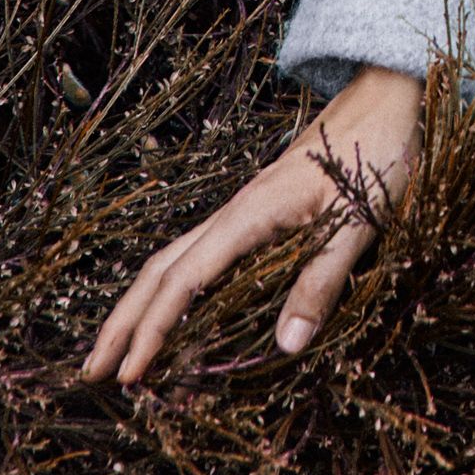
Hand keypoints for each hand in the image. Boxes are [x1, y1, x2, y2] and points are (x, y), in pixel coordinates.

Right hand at [80, 65, 423, 384]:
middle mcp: (231, 214)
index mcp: (249, 216)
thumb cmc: (374, 155)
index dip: (154, 331)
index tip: (131, 374)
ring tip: (118, 354)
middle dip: (122, 323)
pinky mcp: (251, 215)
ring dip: (139, 308)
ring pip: (170, 262)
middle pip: (157, 271)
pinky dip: (172, 292)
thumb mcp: (359, 222)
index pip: (184, 281)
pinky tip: (173, 315)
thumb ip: (321, 282)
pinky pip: (197, 258)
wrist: (383, 100)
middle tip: (91, 374)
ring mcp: (237, 213)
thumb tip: (285, 345)